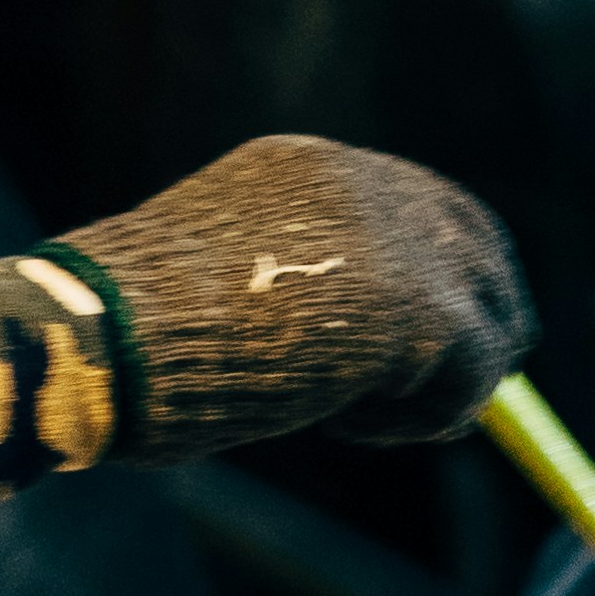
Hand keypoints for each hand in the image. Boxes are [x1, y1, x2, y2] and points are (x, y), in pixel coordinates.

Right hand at [52, 135, 531, 451]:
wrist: (109, 338)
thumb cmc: (127, 332)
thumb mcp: (216, 283)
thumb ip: (292, 288)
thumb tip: (357, 354)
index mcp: (305, 167)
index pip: (417, 200)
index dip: (437, 267)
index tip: (431, 335)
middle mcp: (362, 185)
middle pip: (477, 241)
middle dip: (479, 320)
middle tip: (451, 392)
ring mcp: (398, 243)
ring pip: (485, 314)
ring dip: (445, 381)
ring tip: (361, 419)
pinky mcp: (422, 311)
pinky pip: (473, 376)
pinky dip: (426, 418)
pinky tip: (349, 427)